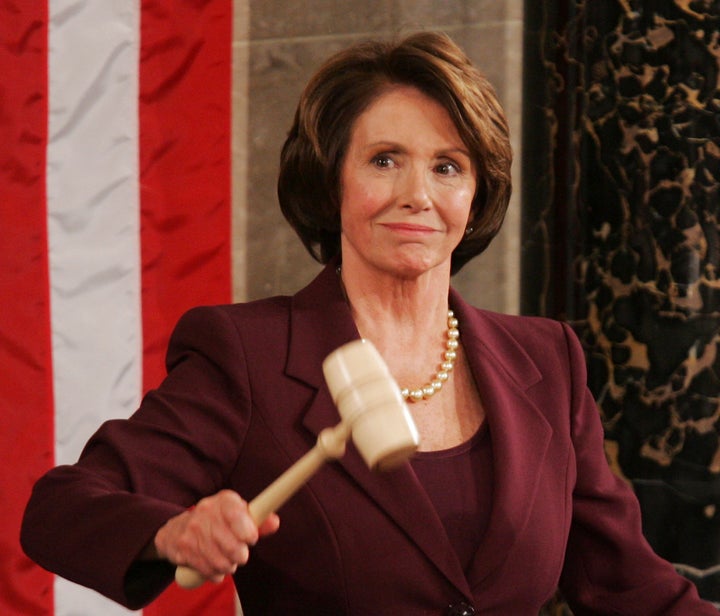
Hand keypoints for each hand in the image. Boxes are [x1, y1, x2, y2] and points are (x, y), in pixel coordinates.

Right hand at [154, 490, 279, 581]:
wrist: (177, 529)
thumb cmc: (217, 521)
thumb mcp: (238, 514)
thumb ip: (258, 520)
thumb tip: (275, 522)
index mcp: (224, 500)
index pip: (237, 515)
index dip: (248, 532)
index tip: (251, 539)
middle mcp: (206, 511)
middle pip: (232, 545)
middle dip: (240, 555)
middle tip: (240, 554)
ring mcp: (192, 530)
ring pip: (221, 561)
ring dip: (228, 566)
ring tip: (227, 560)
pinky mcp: (183, 549)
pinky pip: (208, 570)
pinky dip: (215, 573)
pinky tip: (214, 565)